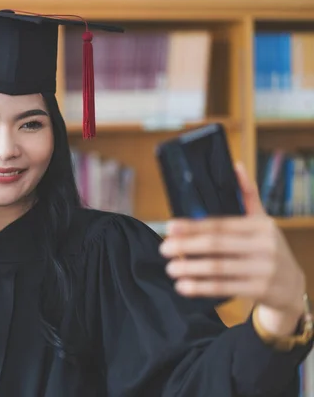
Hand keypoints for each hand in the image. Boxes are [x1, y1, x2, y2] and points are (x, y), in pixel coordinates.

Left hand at [160, 162, 305, 334]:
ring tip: (170, 269)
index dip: (193, 226)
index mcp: (260, 226)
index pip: (220, 224)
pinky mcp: (260, 289)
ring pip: (219, 268)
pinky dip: (201, 287)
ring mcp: (264, 269)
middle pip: (217, 245)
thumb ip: (247, 197)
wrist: (292, 286)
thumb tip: (236, 166)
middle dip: (186, 247)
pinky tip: (183, 287)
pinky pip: (225, 288)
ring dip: (190, 269)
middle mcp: (264, 245)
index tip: (170, 227)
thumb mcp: (262, 221)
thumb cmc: (268, 249)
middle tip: (164, 249)